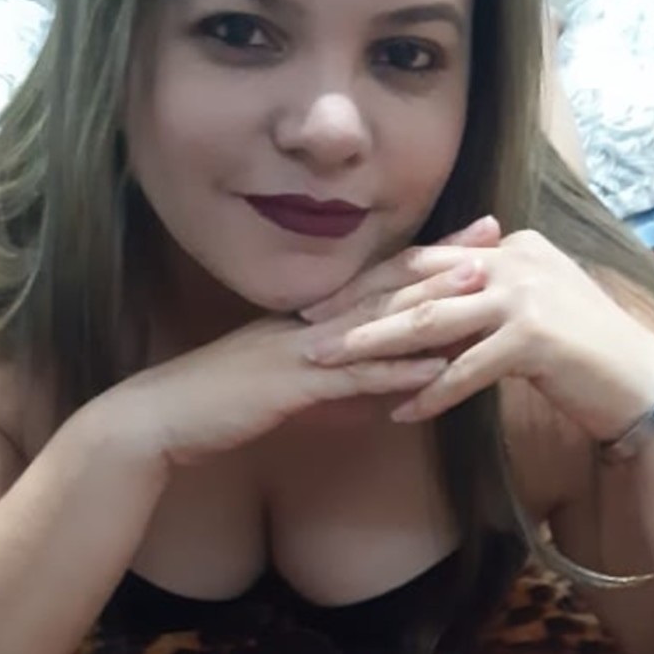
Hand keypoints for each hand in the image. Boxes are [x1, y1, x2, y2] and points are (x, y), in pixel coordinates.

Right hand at [110, 216, 513, 467]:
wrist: (160, 419)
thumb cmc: (217, 404)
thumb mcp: (282, 387)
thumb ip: (328, 382)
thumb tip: (370, 388)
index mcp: (307, 317)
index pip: (374, 279)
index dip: (423, 257)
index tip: (470, 238)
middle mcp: (308, 322)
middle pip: (385, 284)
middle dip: (441, 260)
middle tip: (493, 234)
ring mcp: (300, 348)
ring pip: (376, 321)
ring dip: (431, 304)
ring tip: (482, 287)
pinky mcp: (290, 384)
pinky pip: (352, 377)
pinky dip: (395, 372)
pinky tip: (435, 369)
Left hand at [298, 227, 653, 443]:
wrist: (641, 379)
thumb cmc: (578, 352)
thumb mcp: (524, 311)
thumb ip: (478, 299)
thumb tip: (425, 308)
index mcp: (505, 248)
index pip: (421, 261)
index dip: (367, 283)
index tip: (322, 304)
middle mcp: (512, 261)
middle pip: (415, 285)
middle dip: (355, 311)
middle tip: (305, 332)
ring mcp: (525, 297)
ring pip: (430, 321)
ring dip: (374, 346)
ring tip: (328, 365)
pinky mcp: (536, 339)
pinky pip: (466, 370)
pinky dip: (430, 393)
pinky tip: (397, 413)